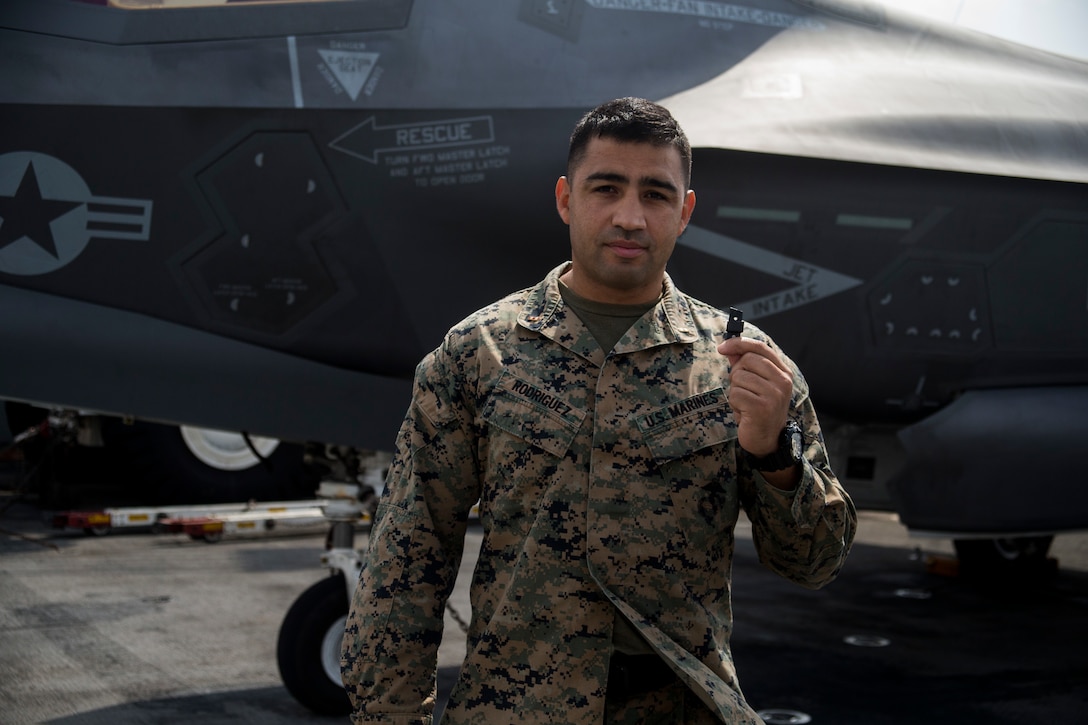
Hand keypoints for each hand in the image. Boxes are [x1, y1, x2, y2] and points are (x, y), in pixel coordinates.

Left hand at [717, 337, 792, 455]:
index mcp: (784, 372)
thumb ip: (744, 365)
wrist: (767, 440)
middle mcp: (782, 381)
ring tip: (745, 404)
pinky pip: (735, 394)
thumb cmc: (759, 410)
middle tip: (743, 390)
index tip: (722, 347)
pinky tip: (744, 412)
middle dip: (736, 374)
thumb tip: (728, 348)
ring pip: (738, 378)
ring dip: (735, 391)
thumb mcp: (755, 385)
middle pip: (747, 360)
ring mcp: (774, 394)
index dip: (739, 343)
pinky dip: (734, 403)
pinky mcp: (762, 407)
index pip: (760, 347)